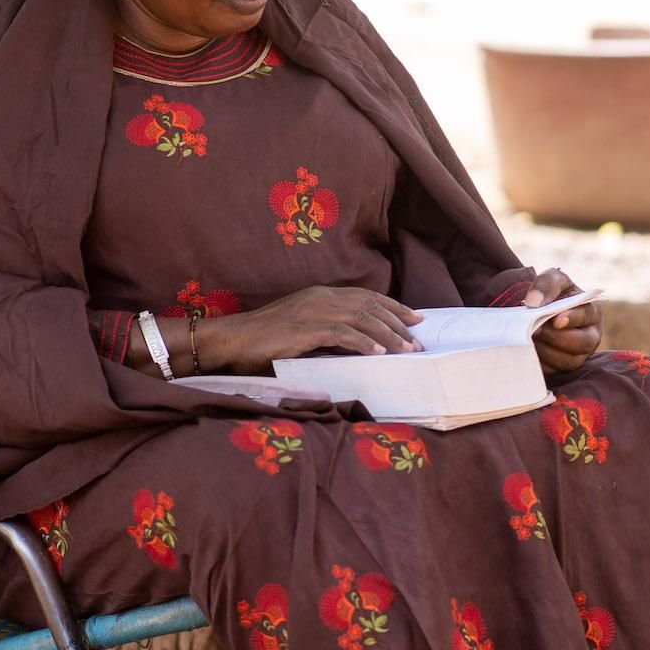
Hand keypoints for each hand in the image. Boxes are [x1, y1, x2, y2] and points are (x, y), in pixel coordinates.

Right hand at [197, 287, 423, 373]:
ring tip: (407, 350)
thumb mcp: (300, 328)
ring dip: (388, 335)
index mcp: (320, 294)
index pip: (366, 296)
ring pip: (363, 319)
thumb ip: (325, 330)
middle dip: (398, 322)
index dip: (393, 306)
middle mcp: (321, 297)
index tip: (414, 318)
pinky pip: (344, 334)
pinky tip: (380, 354)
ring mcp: (314, 311)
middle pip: (370, 305)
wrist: (232, 340)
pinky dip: (365, 343)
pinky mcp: (306, 328)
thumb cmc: (262, 340)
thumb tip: (354, 344)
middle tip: (418, 338)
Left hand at [521, 268, 599, 374]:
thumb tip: (533, 303)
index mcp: (591, 312)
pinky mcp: (563, 368)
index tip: (555, 320)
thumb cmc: (552, 293)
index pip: (586, 317)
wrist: (539, 310)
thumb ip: (546, 284)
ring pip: (567, 361)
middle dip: (556, 337)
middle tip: (535, 330)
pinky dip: (539, 362)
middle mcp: (590, 336)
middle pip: (581, 344)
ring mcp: (578, 355)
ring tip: (529, 338)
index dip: (571, 319)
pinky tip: (528, 350)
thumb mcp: (552, 279)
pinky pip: (554, 372)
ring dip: (546, 351)